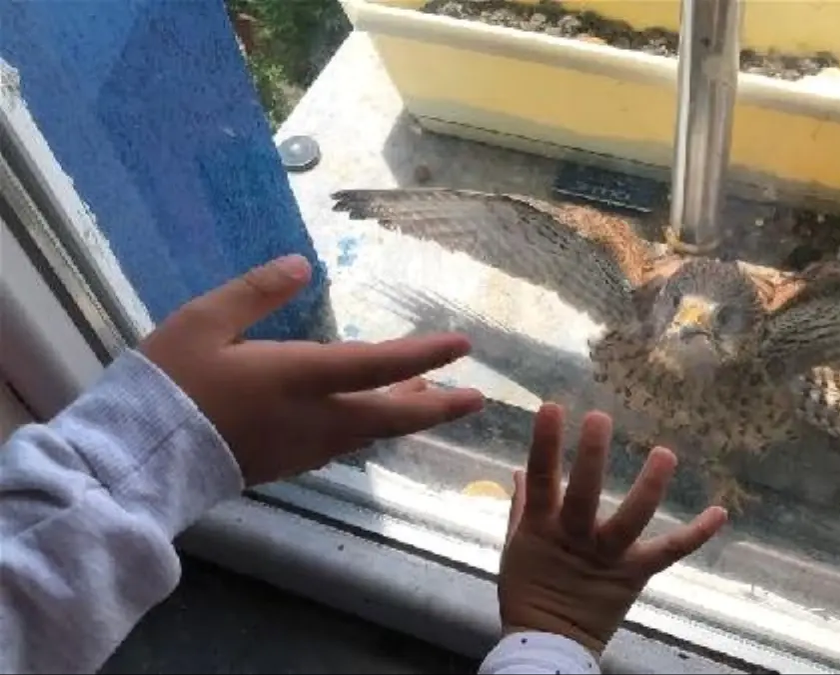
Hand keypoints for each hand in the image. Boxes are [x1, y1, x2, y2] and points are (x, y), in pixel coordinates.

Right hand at [139, 254, 483, 484]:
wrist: (140, 458)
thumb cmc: (169, 383)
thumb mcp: (203, 322)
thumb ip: (256, 292)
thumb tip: (303, 264)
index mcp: (300, 377)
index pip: (379, 365)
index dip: (425, 355)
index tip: (463, 345)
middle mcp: (315, 418)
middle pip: (394, 417)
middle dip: (440, 407)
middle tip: (477, 400)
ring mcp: (305, 448)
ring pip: (373, 433)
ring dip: (406, 415)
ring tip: (429, 396)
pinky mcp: (289, 465)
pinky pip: (346, 445)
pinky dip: (372, 428)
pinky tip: (371, 418)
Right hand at [499, 403, 727, 656]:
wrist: (549, 642)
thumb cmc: (529, 589)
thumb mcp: (517, 544)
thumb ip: (523, 505)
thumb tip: (519, 469)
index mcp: (542, 527)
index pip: (540, 478)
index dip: (544, 444)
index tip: (551, 408)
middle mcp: (575, 537)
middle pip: (583, 494)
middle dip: (590, 457)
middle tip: (599, 419)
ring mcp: (607, 556)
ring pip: (629, 520)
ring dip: (649, 487)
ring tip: (665, 454)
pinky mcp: (635, 573)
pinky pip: (669, 552)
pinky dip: (696, 533)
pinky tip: (721, 512)